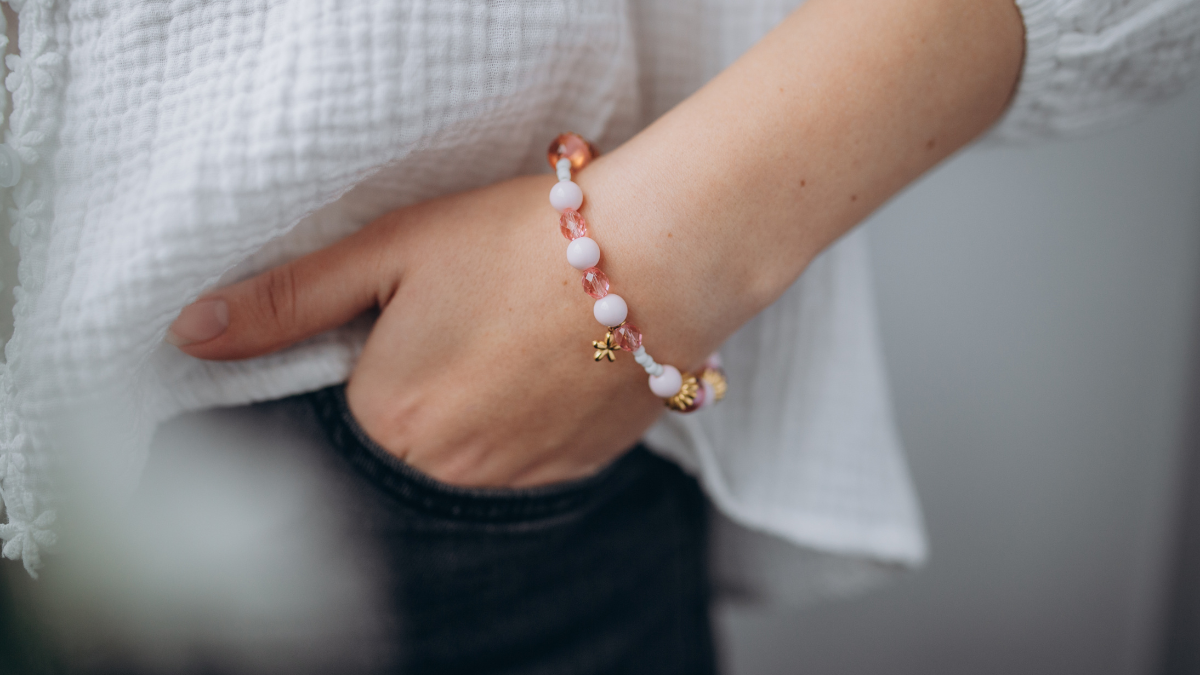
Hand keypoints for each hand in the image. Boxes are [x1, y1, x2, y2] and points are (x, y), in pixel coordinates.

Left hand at [168, 174, 688, 487]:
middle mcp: (447, 469)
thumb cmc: (518, 240)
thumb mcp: (391, 250)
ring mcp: (516, 479)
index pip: (357, 400)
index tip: (426, 308)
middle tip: (480, 315)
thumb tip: (189, 334)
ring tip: (523, 335)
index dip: (386, 346)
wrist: (657, 256)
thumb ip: (287, 300)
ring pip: (469, 450)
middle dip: (429, 381)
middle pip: (410, 433)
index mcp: (390, 416)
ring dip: (481, 405)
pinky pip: (525, 457)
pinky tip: (556, 364)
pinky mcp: (573, 473)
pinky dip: (530, 420)